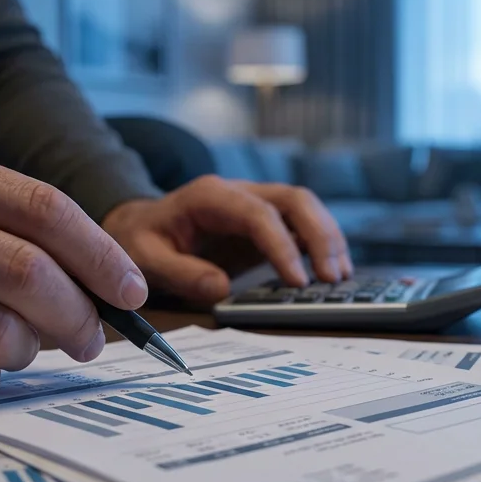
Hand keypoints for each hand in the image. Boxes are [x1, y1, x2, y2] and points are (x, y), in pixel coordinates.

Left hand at [101, 175, 352, 302]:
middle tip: (332, 278)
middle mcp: (239, 192)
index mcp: (210, 195)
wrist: (139, 228)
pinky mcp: (266, 222)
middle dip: (319, 235)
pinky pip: (302, 225)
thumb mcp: (147, 259)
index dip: (283, 246)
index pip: (259, 213)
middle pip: (294, 199)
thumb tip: (222, 288)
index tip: (298, 282)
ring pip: (305, 207)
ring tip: (340, 278)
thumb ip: (181, 273)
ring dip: (328, 239)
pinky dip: (322, 244)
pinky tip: (334, 271)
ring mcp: (256, 204)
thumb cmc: (141, 242)